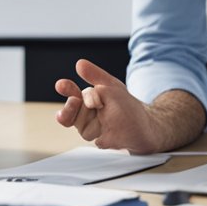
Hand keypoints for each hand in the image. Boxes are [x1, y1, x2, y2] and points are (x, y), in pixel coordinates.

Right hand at [54, 59, 172, 153]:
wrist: (145, 126)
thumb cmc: (126, 106)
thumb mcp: (111, 86)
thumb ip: (95, 75)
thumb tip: (79, 63)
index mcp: (87, 100)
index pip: (73, 94)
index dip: (67, 90)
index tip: (60, 84)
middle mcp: (86, 116)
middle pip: (71, 112)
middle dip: (70, 107)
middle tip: (75, 100)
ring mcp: (93, 130)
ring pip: (83, 128)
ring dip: (94, 121)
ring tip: (108, 114)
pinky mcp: (102, 142)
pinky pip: (98, 141)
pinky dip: (106, 137)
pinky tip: (112, 132)